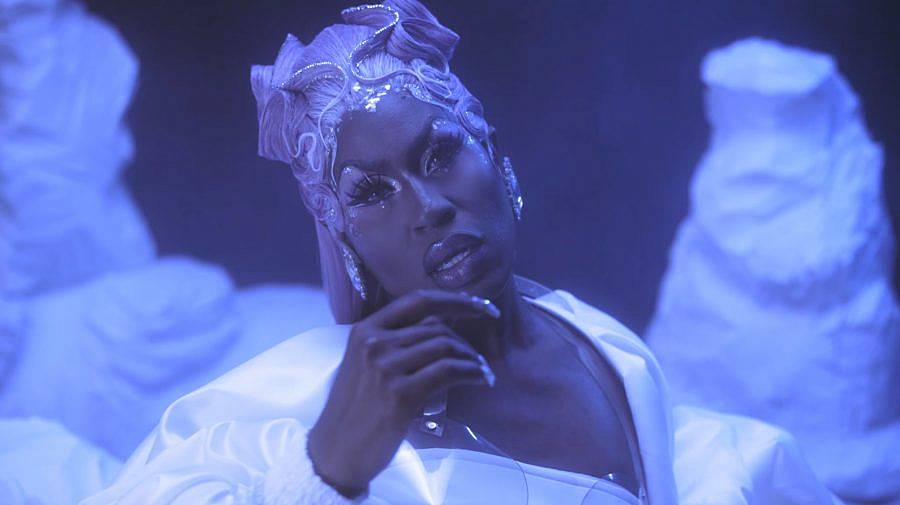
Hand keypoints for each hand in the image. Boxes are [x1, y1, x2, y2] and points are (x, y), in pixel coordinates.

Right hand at [306, 289, 499, 496]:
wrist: (335, 453)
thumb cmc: (354, 411)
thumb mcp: (365, 365)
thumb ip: (395, 343)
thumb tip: (441, 328)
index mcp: (364, 330)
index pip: (418, 301)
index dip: (455, 299)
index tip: (483, 305)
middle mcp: (374, 343)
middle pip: (436, 327)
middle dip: (465, 342)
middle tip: (478, 359)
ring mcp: (386, 368)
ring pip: (446, 347)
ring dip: (472, 359)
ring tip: (481, 372)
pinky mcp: (401, 394)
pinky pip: (448, 372)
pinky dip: (471, 373)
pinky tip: (480, 380)